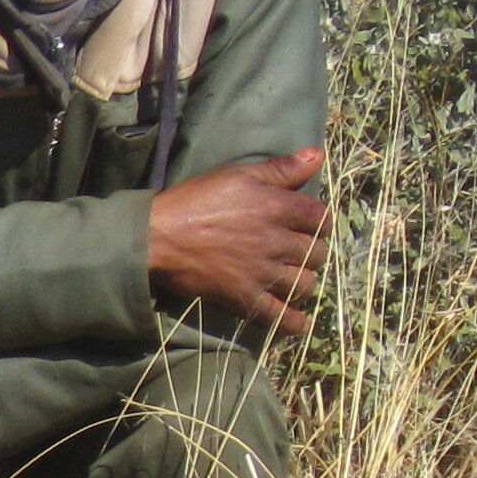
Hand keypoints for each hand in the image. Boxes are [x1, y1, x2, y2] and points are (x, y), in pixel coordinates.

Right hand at [146, 148, 326, 334]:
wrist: (157, 237)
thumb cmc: (194, 201)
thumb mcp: (237, 174)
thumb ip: (280, 169)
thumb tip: (317, 155)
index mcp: (278, 208)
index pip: (319, 217)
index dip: (318, 222)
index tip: (308, 225)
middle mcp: (276, 241)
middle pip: (316, 253)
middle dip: (312, 252)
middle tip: (298, 253)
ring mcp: (262, 272)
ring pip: (304, 283)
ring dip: (303, 282)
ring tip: (292, 279)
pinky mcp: (245, 297)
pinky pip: (279, 316)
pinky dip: (293, 322)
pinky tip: (298, 322)